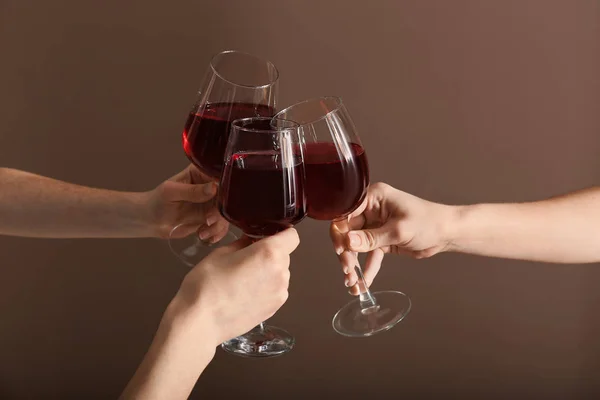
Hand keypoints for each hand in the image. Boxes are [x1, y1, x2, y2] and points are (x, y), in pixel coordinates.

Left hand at [145, 164, 228, 240]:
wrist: (151, 221)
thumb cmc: (158, 201)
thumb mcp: (172, 192)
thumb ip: (192, 191)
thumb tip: (214, 188)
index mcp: (201, 173)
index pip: (220, 176)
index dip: (225, 187)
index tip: (221, 199)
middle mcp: (210, 187)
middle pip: (228, 197)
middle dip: (220, 211)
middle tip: (208, 220)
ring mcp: (212, 203)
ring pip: (226, 213)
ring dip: (218, 225)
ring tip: (202, 232)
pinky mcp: (211, 218)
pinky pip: (222, 225)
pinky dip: (216, 233)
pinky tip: (205, 237)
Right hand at [174, 228, 299, 345]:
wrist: (201, 321)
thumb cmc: (207, 283)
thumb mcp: (221, 253)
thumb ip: (243, 243)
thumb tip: (251, 241)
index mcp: (269, 253)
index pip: (292, 236)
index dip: (282, 233)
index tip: (267, 236)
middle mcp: (281, 273)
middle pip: (284, 256)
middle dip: (270, 254)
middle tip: (246, 258)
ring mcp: (280, 293)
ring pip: (279, 274)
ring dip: (268, 272)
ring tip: (243, 280)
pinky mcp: (274, 309)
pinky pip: (275, 291)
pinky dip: (266, 288)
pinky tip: (245, 294)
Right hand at [330, 182, 452, 294]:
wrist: (447, 234)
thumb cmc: (429, 223)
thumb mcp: (398, 230)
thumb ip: (371, 238)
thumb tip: (348, 243)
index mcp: (373, 198)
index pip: (346, 213)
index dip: (341, 232)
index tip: (341, 251)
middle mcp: (371, 209)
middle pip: (348, 231)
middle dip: (346, 253)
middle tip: (348, 271)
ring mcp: (375, 225)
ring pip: (356, 245)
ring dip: (353, 263)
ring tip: (352, 282)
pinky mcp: (381, 239)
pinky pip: (368, 254)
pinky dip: (366, 268)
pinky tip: (363, 283)